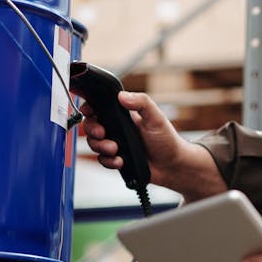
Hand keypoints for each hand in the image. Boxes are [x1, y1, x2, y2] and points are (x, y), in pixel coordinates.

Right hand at [82, 91, 222, 200]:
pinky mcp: (117, 159)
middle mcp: (117, 129)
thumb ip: (141, 103)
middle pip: (91, 125)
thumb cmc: (167, 140)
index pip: (100, 107)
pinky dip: (109, 161)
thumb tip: (122, 95)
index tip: (88, 111)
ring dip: (101, 147)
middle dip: (93, 130)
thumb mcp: (156, 118)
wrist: (173, 166)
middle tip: (103, 133)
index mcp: (124, 115)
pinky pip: (102, 160)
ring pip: (94, 143)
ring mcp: (116, 144)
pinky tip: (120, 161)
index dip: (90, 108)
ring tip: (116, 149)